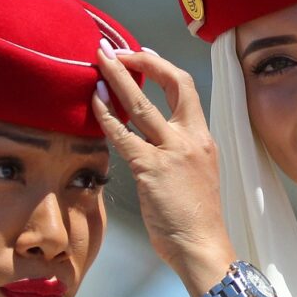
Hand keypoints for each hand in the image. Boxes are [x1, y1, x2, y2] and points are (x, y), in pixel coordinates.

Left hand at [92, 49, 234, 296]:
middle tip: (115, 50)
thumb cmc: (197, 219)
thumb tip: (154, 144)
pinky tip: (94, 101)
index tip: (142, 54)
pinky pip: (124, 135)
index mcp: (203, 139)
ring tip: (98, 61)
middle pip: (172, 83)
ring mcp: (172, 152)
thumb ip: (179, 155)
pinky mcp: (151, 169)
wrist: (201, 245)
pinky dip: (107, 115)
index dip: (163, 66)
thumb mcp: (197, 176)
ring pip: (143, 104)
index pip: (187, 89)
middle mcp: (191, 139)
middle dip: (142, 61)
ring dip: (118, 78)